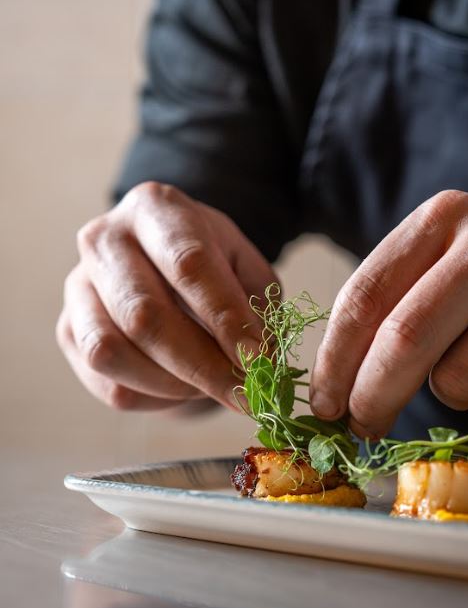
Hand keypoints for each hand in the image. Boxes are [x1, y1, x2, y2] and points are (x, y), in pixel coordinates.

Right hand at [57, 182, 275, 410]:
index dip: (224, 317)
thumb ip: (256, 307)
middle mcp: (105, 240)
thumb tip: (259, 361)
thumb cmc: (210, 267)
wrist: (159, 266)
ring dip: (172, 384)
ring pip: (112, 353)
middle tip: (245, 395)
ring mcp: (78, 287)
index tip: (257, 358)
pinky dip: (155, 397)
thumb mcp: (245, 269)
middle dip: (201, 365)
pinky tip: (183, 387)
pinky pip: (109, 384)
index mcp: (155, 209)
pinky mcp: (68, 332)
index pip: (187, 263)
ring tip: (211, 385)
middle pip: (143, 314)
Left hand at [311, 190, 467, 436]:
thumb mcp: (436, 262)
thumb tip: (334, 394)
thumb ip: (387, 307)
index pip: (365, 299)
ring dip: (450, 396)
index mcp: (440, 219)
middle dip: (373, 395)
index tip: (324, 406)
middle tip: (363, 427)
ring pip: (459, 379)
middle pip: (405, 338)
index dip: (334, 363)